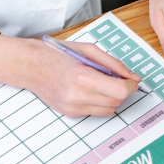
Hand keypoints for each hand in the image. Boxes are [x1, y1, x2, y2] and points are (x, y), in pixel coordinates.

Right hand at [0, 35, 139, 116]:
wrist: (30, 66)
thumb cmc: (57, 54)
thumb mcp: (88, 50)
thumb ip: (113, 64)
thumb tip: (133, 78)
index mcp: (82, 76)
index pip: (119, 90)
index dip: (130, 86)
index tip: (131, 80)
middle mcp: (77, 95)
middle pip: (116, 101)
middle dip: (122, 91)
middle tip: (117, 78)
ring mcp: (72, 107)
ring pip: (109, 110)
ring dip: (112, 98)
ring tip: (102, 83)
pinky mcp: (70, 113)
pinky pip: (96, 112)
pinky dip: (99, 102)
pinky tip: (89, 89)